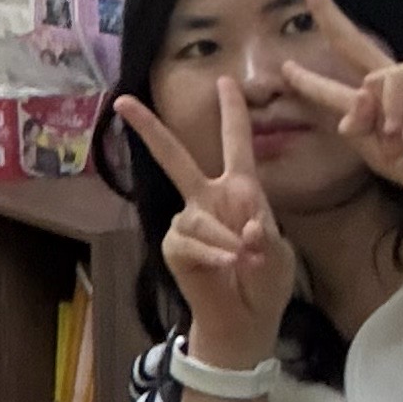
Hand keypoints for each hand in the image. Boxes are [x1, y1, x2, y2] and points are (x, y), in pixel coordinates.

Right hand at [110, 78, 295, 368]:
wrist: (245, 320)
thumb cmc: (266, 282)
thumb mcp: (279, 254)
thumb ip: (264, 236)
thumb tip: (244, 228)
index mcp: (240, 190)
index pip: (236, 144)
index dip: (232, 113)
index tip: (225, 81)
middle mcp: (208, 199)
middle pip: (176, 157)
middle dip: (150, 129)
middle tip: (122, 102)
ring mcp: (188, 222)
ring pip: (195, 217)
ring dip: (223, 240)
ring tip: (242, 261)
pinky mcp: (173, 246)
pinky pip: (187, 241)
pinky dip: (211, 254)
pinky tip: (226, 265)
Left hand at [278, 0, 402, 220]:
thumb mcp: (381, 153)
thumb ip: (358, 126)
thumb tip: (355, 96)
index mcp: (379, 105)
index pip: (337, 87)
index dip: (309, 79)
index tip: (285, 68)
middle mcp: (395, 83)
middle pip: (351, 41)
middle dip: (327, 11)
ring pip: (369, 81)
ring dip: (375, 118)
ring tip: (397, 143)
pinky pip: (395, 79)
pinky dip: (391, 107)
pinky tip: (401, 130)